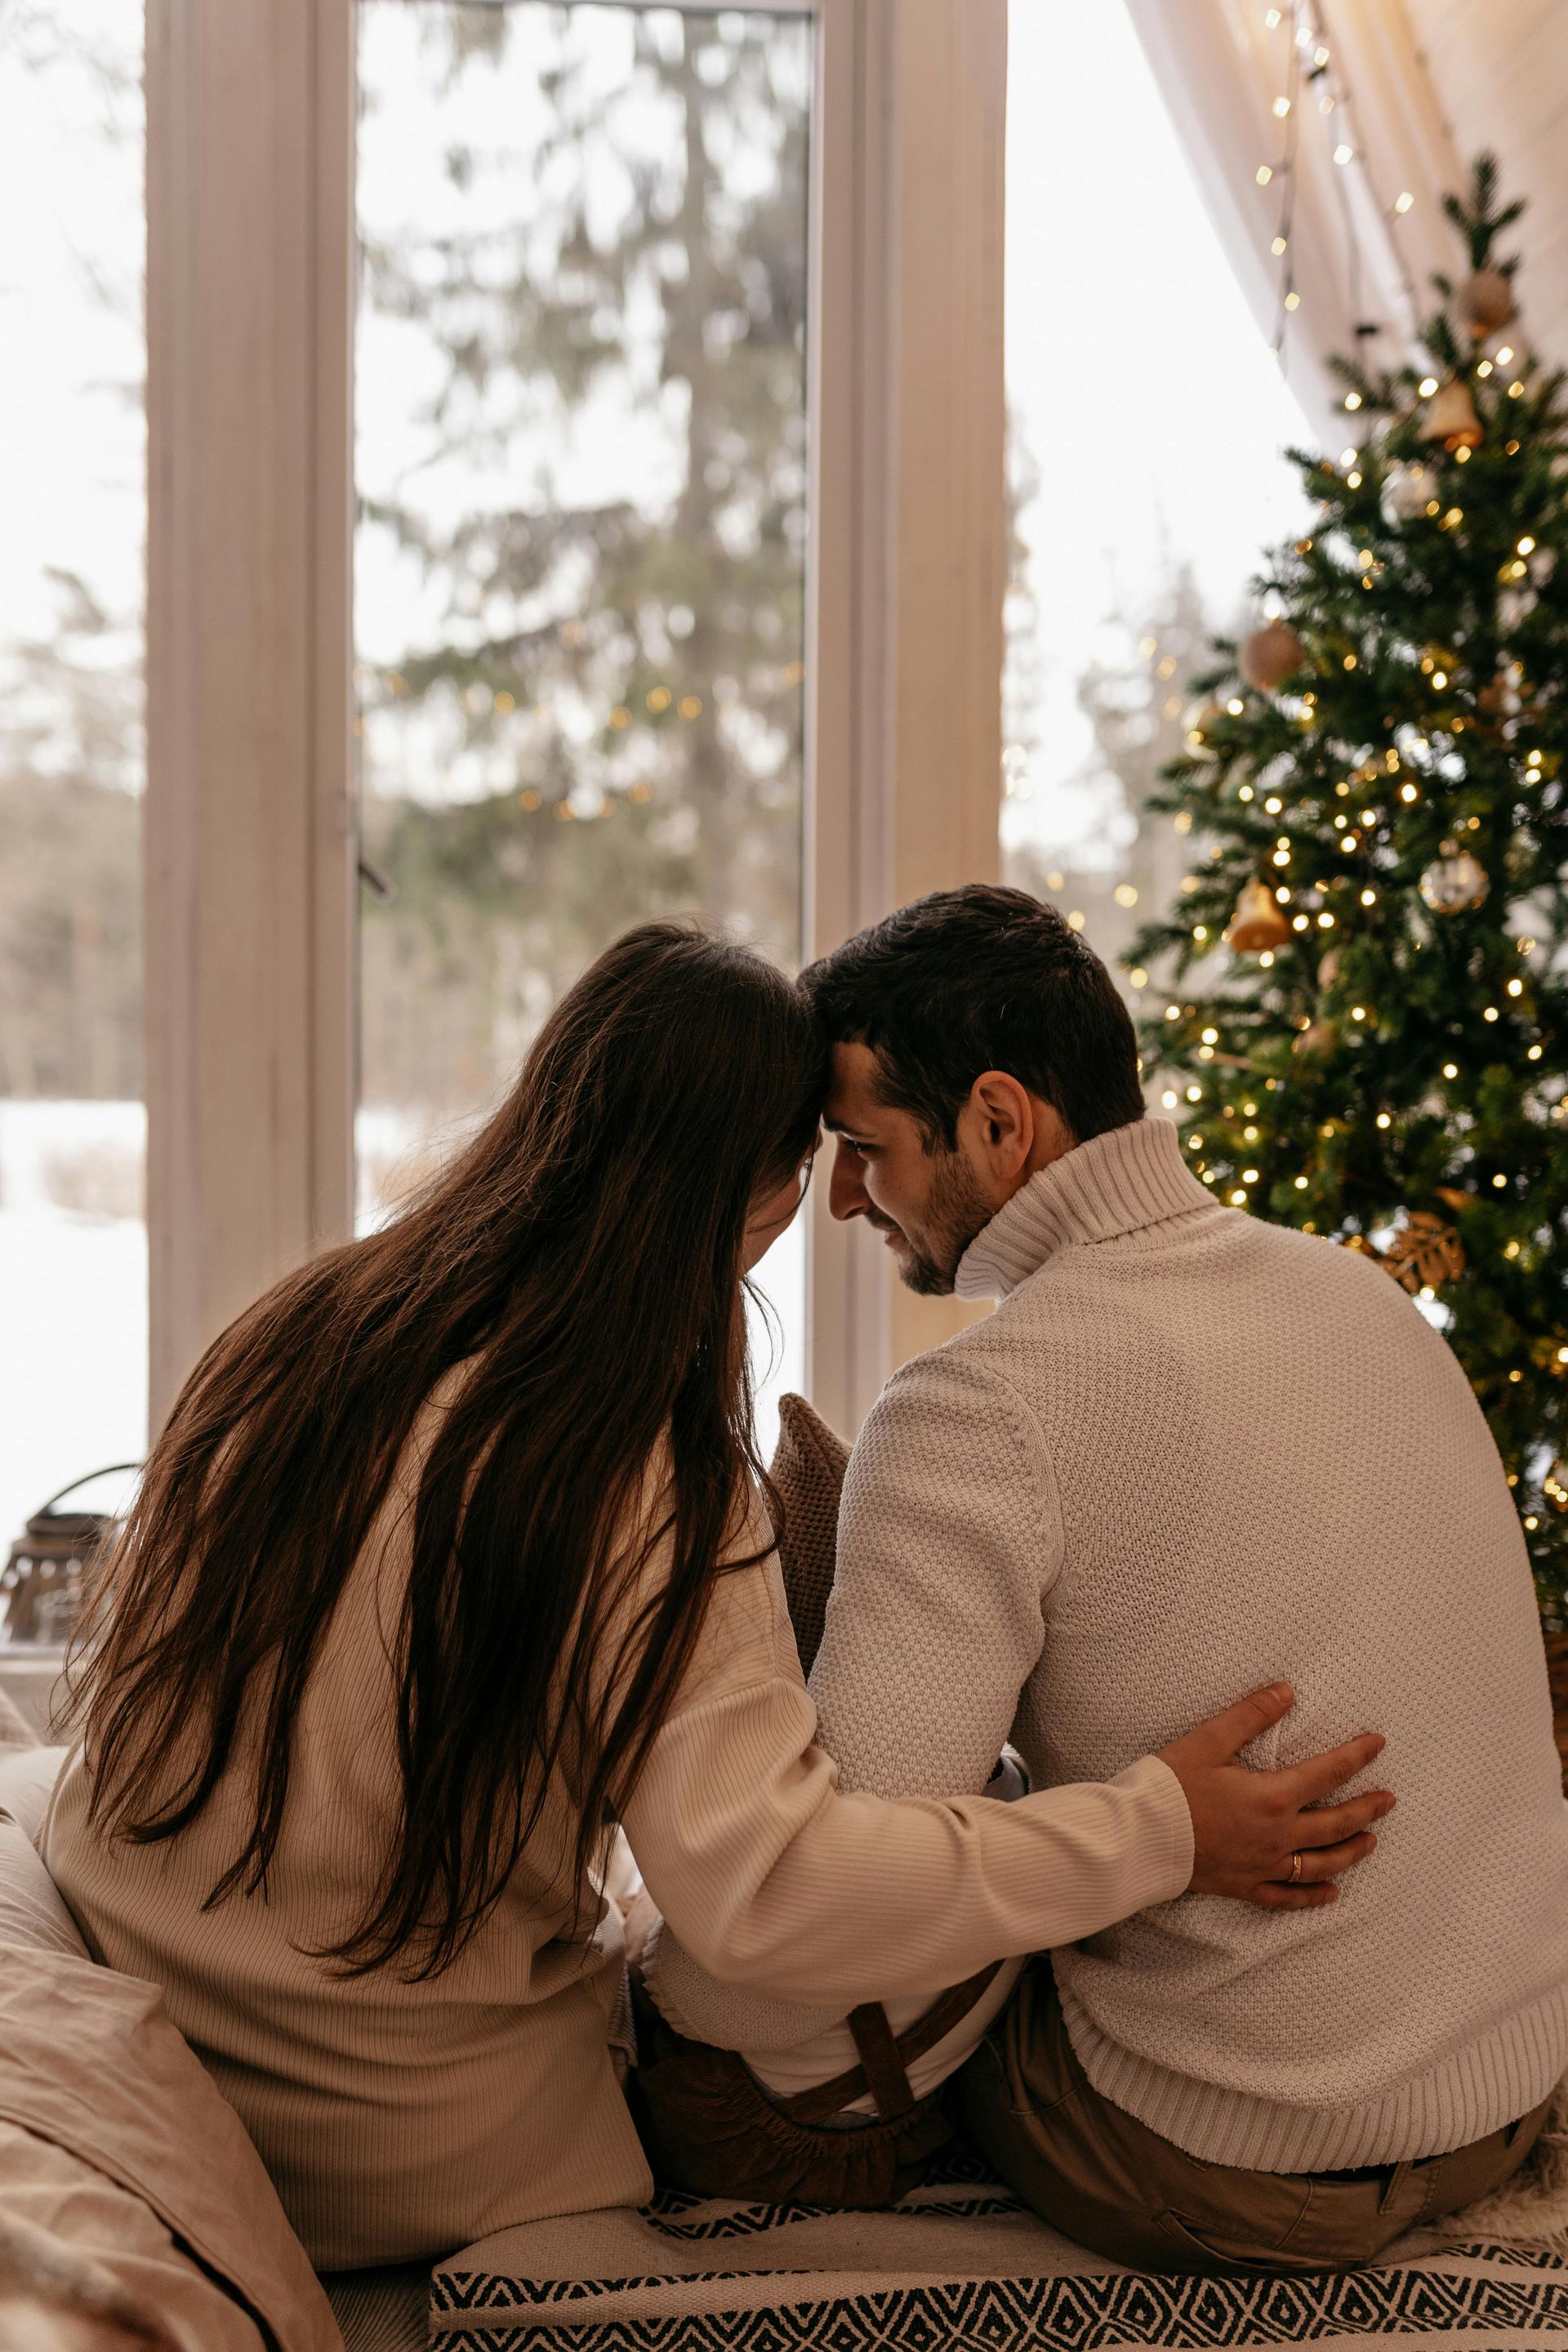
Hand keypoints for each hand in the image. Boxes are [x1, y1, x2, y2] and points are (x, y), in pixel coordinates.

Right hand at [1158, 1682, 1392, 1909]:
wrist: (1141, 1837)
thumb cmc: (1171, 1785)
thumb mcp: (1209, 1740)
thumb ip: (1251, 1715)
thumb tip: (1287, 1690)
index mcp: (1272, 1797)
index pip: (1328, 1774)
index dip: (1356, 1757)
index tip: (1378, 1744)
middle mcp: (1277, 1835)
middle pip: (1335, 1824)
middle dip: (1367, 1809)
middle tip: (1389, 1799)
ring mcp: (1264, 1865)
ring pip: (1321, 1863)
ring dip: (1351, 1852)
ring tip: (1372, 1841)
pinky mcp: (1245, 1885)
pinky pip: (1287, 1897)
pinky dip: (1312, 1897)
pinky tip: (1331, 1895)